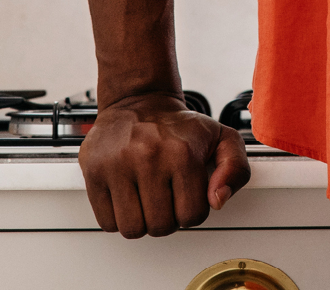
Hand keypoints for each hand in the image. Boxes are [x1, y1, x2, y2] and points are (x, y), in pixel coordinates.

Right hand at [77, 91, 251, 237]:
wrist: (139, 101)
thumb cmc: (180, 127)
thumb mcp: (222, 139)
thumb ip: (236, 169)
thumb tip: (217, 200)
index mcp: (183, 153)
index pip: (191, 216)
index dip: (190, 212)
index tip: (186, 196)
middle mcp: (149, 157)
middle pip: (160, 226)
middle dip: (166, 219)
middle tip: (164, 198)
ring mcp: (118, 165)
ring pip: (132, 229)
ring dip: (141, 222)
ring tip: (145, 200)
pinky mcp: (93, 171)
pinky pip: (106, 221)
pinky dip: (117, 218)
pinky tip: (126, 198)